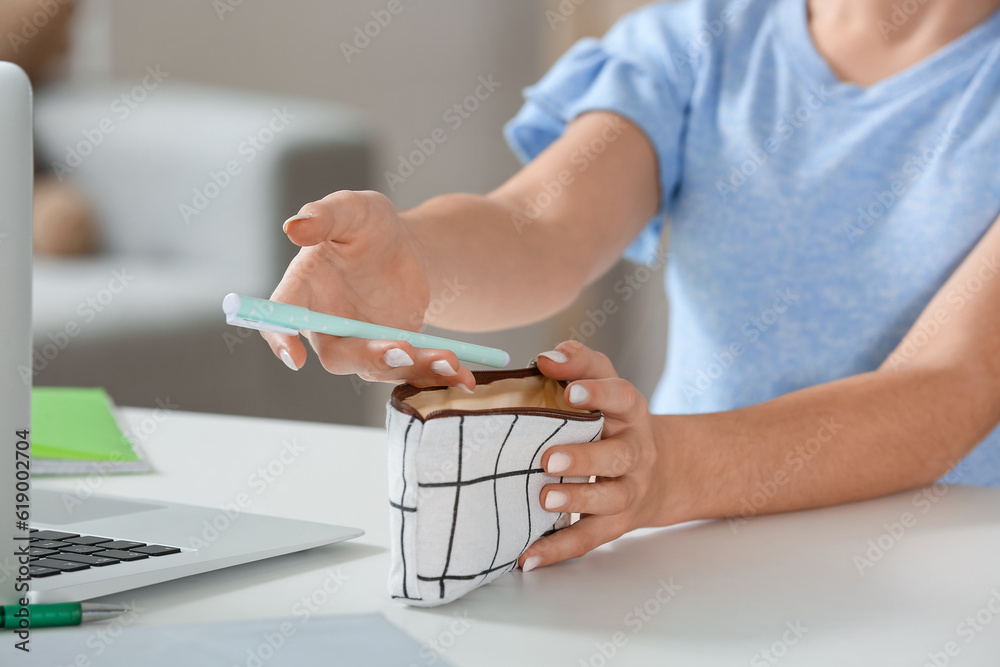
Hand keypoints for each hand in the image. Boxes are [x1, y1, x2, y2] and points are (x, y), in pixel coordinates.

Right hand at [261, 190, 476, 389]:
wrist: (406, 249)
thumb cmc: (368, 225)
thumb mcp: (352, 209)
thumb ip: (323, 214)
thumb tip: (294, 226)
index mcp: (305, 289)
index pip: (282, 317)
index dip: (280, 338)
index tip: (294, 355)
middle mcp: (327, 326)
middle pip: (337, 355)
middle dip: (368, 356)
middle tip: (402, 348)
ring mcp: (360, 345)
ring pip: (380, 368)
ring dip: (413, 367)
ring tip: (448, 359)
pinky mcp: (393, 355)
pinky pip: (411, 371)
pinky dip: (438, 375)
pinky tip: (464, 375)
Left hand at [518, 340, 668, 570]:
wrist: (662, 470)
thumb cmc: (614, 419)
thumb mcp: (604, 383)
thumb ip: (579, 363)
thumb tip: (548, 356)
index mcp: (630, 412)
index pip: (622, 396)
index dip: (599, 392)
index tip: (570, 391)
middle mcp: (635, 452)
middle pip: (618, 456)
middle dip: (585, 458)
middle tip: (549, 458)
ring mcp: (629, 490)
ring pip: (610, 500)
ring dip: (578, 501)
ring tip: (545, 498)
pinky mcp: (617, 523)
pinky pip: (591, 538)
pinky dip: (560, 549)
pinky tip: (529, 556)